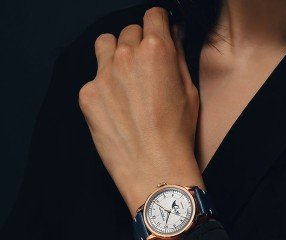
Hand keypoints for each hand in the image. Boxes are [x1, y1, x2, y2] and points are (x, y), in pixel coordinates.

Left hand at [79, 7, 203, 217]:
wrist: (154, 169)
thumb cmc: (176, 136)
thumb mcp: (190, 93)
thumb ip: (178, 58)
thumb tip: (173, 36)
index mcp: (156, 51)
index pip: (152, 16)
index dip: (157, 25)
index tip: (157, 34)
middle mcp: (126, 56)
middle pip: (128, 31)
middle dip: (138, 44)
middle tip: (145, 69)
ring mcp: (103, 75)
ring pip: (105, 46)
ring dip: (115, 55)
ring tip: (125, 80)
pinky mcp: (87, 95)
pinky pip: (94, 78)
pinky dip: (104, 87)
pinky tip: (116, 108)